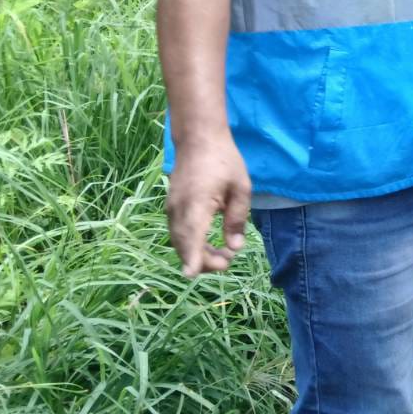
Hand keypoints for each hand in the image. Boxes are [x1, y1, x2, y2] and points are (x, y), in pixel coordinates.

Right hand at [165, 135, 251, 277]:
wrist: (198, 139)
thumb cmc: (224, 160)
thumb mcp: (240, 188)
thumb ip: (237, 218)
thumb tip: (235, 247)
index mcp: (196, 203)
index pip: (191, 236)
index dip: (191, 257)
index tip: (191, 274)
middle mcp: (178, 209)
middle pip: (184, 245)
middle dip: (203, 261)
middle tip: (228, 261)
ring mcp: (172, 208)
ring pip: (179, 241)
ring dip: (197, 254)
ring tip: (223, 256)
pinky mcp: (172, 208)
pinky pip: (178, 233)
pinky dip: (190, 244)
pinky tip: (208, 245)